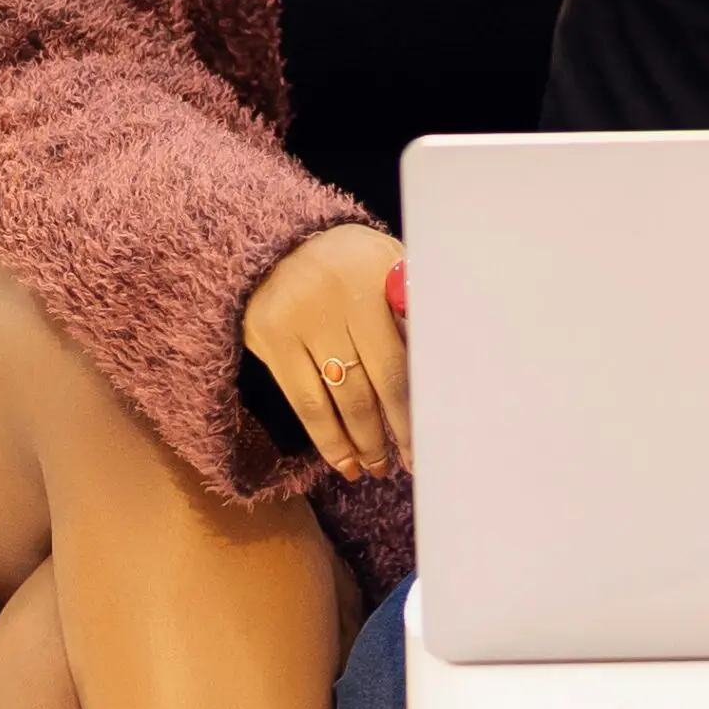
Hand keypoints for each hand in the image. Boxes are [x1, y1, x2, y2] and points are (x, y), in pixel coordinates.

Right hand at [244, 223, 411, 481]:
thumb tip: (438, 369)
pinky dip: (326, 437)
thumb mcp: (385, 265)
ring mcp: (299, 320)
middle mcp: (335, 297)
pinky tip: (342, 459)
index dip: (416, 403)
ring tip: (375, 468)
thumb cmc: (348, 262)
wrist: (275, 241)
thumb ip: (409, 308)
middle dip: (394, 431)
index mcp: (375, 275)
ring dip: (361, 443)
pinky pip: (304, 402)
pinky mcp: (269, 339)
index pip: (401, 356)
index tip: (432, 437)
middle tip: (408, 464)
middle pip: (373, 382)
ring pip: (338, 400)